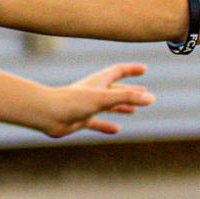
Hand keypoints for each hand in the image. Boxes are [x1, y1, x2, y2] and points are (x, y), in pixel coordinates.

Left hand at [37, 63, 153, 136]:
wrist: (48, 114)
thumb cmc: (74, 101)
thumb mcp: (105, 98)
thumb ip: (128, 97)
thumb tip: (151, 98)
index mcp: (99, 81)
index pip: (119, 71)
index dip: (131, 69)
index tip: (144, 69)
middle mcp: (94, 92)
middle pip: (116, 89)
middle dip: (131, 90)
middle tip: (145, 92)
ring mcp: (87, 106)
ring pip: (108, 105)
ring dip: (121, 106)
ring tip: (133, 109)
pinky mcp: (81, 119)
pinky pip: (97, 122)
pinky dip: (107, 125)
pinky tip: (116, 129)